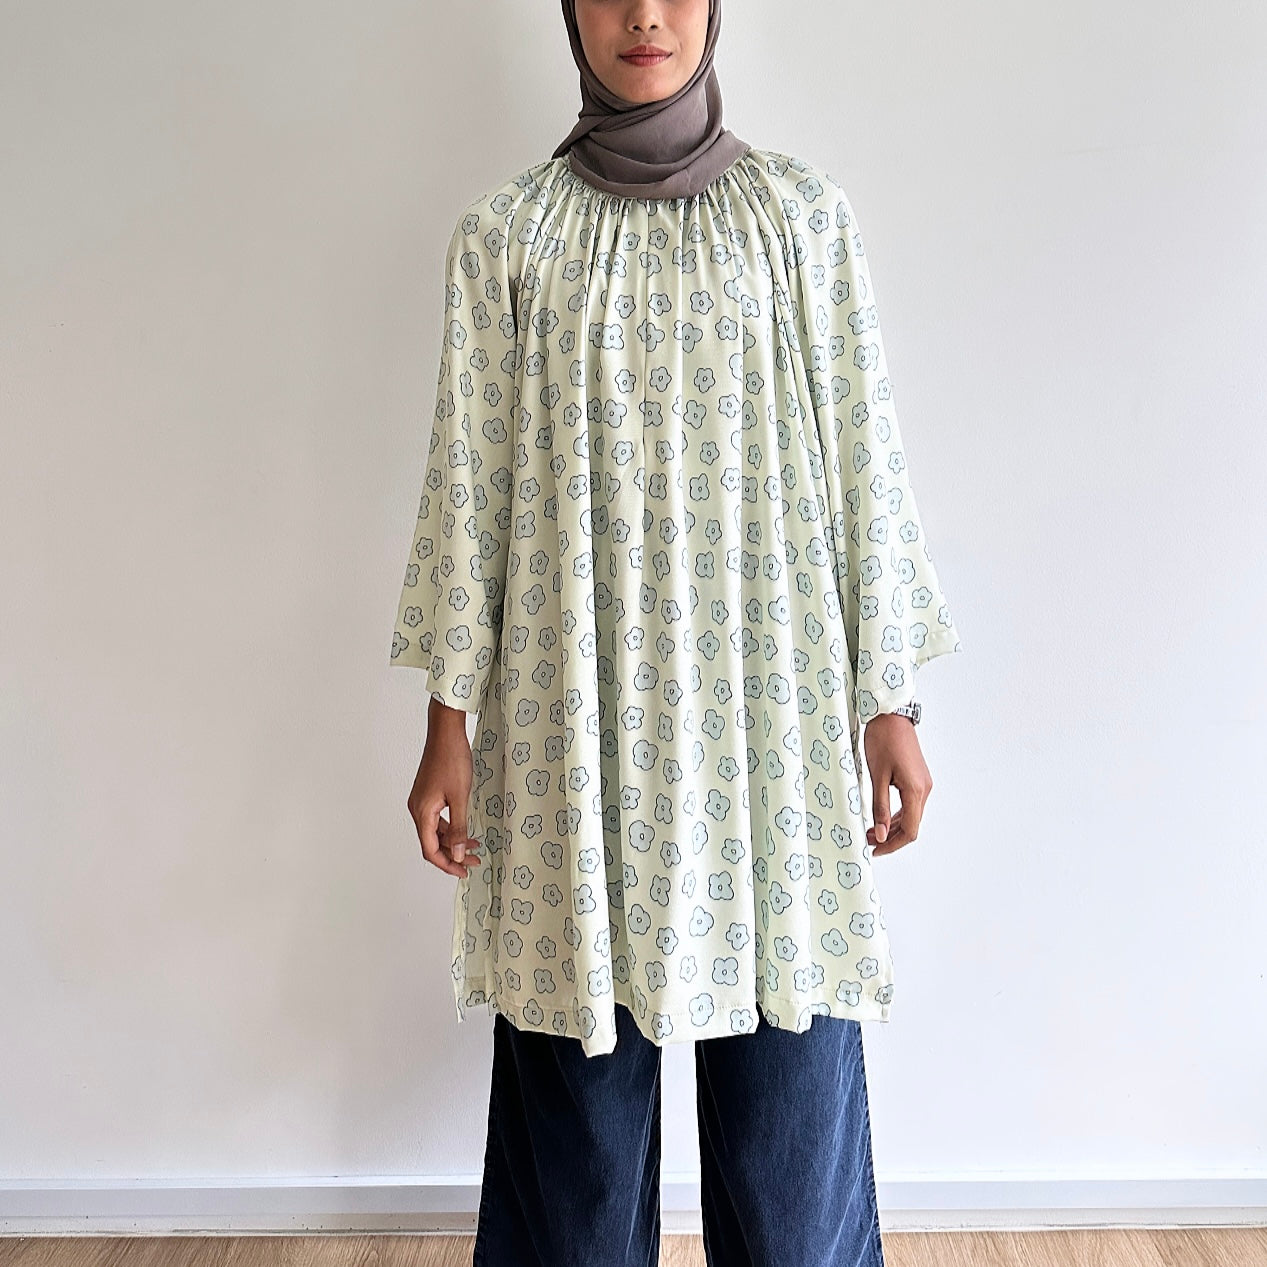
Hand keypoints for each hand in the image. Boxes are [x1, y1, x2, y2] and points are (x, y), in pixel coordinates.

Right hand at [406, 700, 482, 877]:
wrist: (445, 732)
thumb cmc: (452, 760)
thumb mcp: (460, 797)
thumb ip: (459, 828)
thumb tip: (459, 854)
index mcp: (422, 813)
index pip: (430, 850)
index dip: (447, 864)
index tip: (464, 871)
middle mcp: (417, 809)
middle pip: (432, 843)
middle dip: (453, 854)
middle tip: (475, 861)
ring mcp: (422, 801)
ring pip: (435, 831)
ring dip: (453, 841)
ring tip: (474, 847)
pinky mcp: (428, 794)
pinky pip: (437, 819)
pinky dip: (451, 827)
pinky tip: (465, 829)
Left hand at [863, 712, 933, 858]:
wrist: (891, 716)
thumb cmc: (883, 740)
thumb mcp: (877, 776)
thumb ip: (880, 807)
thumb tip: (881, 834)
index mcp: (915, 790)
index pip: (910, 830)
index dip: (893, 845)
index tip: (875, 850)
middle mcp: (924, 789)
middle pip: (912, 825)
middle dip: (891, 838)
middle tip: (868, 842)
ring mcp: (923, 783)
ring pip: (911, 816)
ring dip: (893, 827)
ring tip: (871, 832)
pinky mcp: (917, 778)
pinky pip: (910, 804)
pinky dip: (897, 815)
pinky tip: (882, 818)